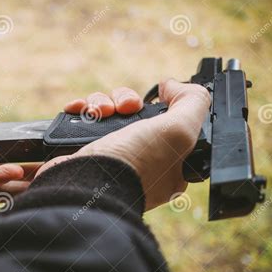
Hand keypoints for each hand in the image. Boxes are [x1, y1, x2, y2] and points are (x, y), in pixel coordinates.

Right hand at [37, 79, 209, 209]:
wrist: (84, 185)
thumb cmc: (134, 165)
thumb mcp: (179, 131)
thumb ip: (192, 103)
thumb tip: (173, 85)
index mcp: (168, 164)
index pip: (170, 124)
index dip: (164, 107)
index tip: (158, 101)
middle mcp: (139, 160)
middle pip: (135, 113)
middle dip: (127, 101)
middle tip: (126, 108)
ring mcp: (109, 156)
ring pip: (108, 112)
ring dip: (101, 102)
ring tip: (99, 112)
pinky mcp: (84, 152)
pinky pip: (83, 120)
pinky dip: (80, 110)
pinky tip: (78, 109)